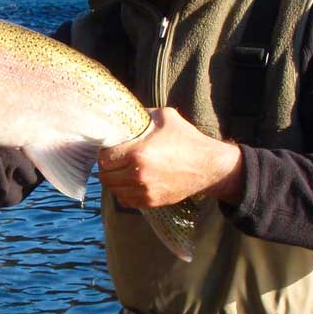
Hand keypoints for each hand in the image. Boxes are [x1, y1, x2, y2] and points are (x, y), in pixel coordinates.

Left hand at [98, 107, 243, 208]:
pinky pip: (125, 200)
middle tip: (114, 161)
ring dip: (114, 180)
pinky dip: (123, 193)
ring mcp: (144, 191)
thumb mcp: (165, 117)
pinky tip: (130, 183)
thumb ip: (141, 114)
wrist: (208, 166)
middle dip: (107, 167)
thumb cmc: (187, 139)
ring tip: (121, 171)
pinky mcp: (151, 201)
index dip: (104, 153)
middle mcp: (138, 175)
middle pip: (105, 176)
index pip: (104, 158)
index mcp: (138, 153)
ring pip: (113, 189)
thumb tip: (123, 111)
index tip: (110, 149)